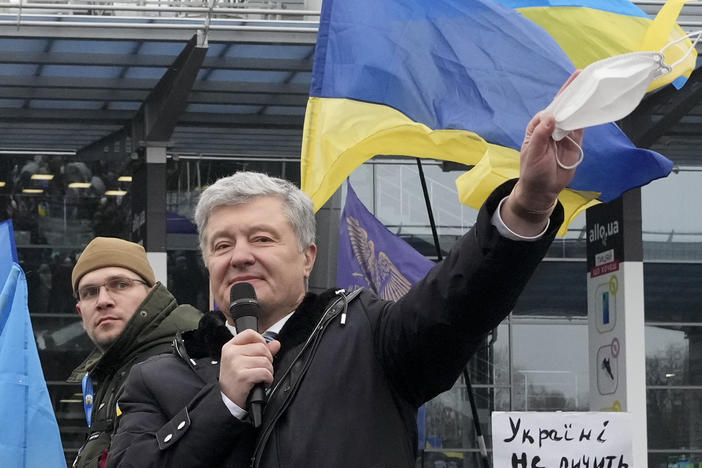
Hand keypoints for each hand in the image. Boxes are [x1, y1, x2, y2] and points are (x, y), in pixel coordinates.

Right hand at [219, 329, 280, 408]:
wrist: (228, 400)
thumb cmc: (235, 379)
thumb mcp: (243, 361)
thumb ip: (260, 350)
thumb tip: (276, 343)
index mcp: (230, 347)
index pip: (250, 333)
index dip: (261, 340)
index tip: (263, 350)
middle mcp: (231, 354)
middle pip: (261, 347)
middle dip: (267, 359)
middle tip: (262, 368)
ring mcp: (236, 365)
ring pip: (265, 360)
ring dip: (269, 370)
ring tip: (261, 376)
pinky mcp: (243, 376)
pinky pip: (265, 372)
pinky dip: (268, 379)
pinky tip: (263, 382)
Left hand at [502, 70, 583, 235]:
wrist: (544, 189)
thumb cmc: (533, 171)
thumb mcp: (533, 153)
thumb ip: (540, 135)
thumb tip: (550, 117)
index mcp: (537, 126)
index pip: (549, 109)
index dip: (558, 98)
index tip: (569, 88)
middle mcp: (551, 127)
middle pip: (562, 107)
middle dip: (571, 92)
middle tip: (582, 75)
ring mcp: (564, 133)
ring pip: (573, 113)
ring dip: (581, 101)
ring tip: (592, 85)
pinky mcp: (575, 141)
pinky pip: (581, 125)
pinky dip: (587, 115)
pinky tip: (594, 104)